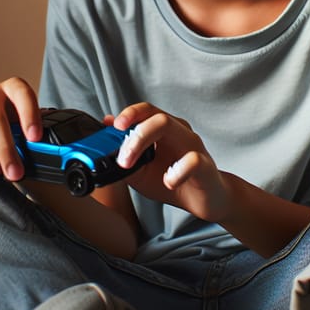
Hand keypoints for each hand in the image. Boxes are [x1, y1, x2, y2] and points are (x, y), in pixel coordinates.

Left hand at [109, 103, 230, 222]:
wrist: (206, 199)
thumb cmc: (174, 180)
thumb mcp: (141, 171)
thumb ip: (122, 153)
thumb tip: (103, 132)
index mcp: (164, 130)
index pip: (146, 110)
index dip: (129, 114)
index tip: (113, 126)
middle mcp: (179, 131)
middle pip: (156, 116)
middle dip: (133, 133)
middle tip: (120, 158)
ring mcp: (193, 146)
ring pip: (171, 126)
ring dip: (143, 143)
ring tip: (130, 164)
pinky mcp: (204, 165)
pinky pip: (192, 161)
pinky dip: (177, 171)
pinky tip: (169, 181)